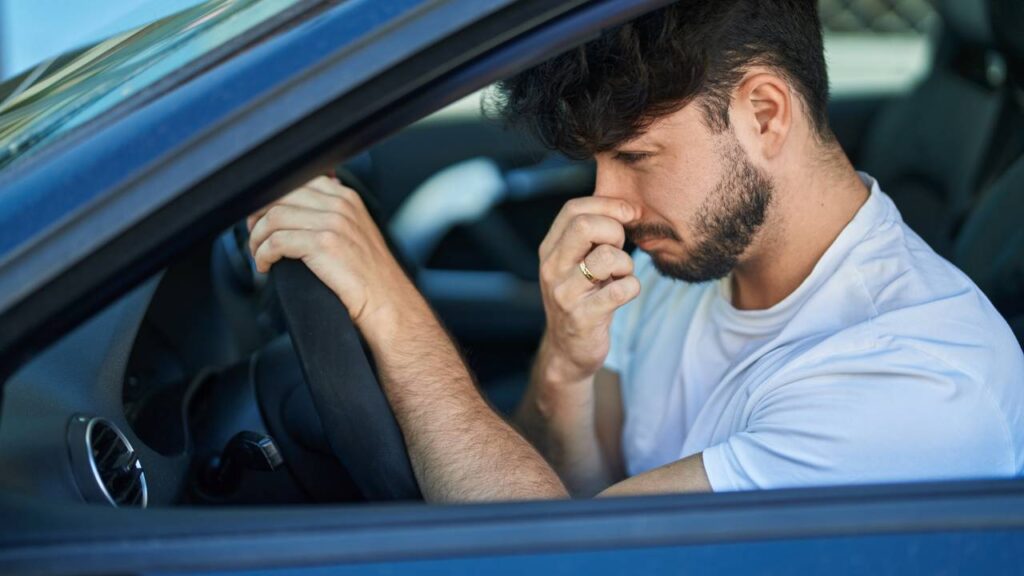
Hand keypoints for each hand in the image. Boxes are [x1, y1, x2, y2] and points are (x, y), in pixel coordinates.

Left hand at [247, 175, 418, 334]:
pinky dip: (262, 254)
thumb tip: (301, 208)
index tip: (263, 217)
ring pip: (274, 217)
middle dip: (259, 216)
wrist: (387, 301)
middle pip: (281, 195)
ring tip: (258, 254)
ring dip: (257, 238)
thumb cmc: (370, 275)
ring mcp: (332, 223)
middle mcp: (340, 204)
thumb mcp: (356, 232)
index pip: (297, 182)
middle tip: (255, 236)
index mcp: (346, 197)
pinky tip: (265, 266)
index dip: (272, 199)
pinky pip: (276, 241)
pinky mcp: (322, 244)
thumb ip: (333, 213)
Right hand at [537, 196, 640, 383]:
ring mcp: (565, 294)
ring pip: (606, 257)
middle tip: (620, 249)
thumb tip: (626, 206)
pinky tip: (625, 292)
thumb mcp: (576, 263)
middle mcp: (552, 268)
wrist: (568, 352)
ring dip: (626, 263)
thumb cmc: (582, 299)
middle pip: (585, 225)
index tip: (629, 214)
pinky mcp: (583, 317)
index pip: (574, 209)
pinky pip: (621, 290)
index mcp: (550, 250)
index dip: (608, 205)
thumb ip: (592, 236)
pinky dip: (632, 287)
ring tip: (620, 275)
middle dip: (615, 231)